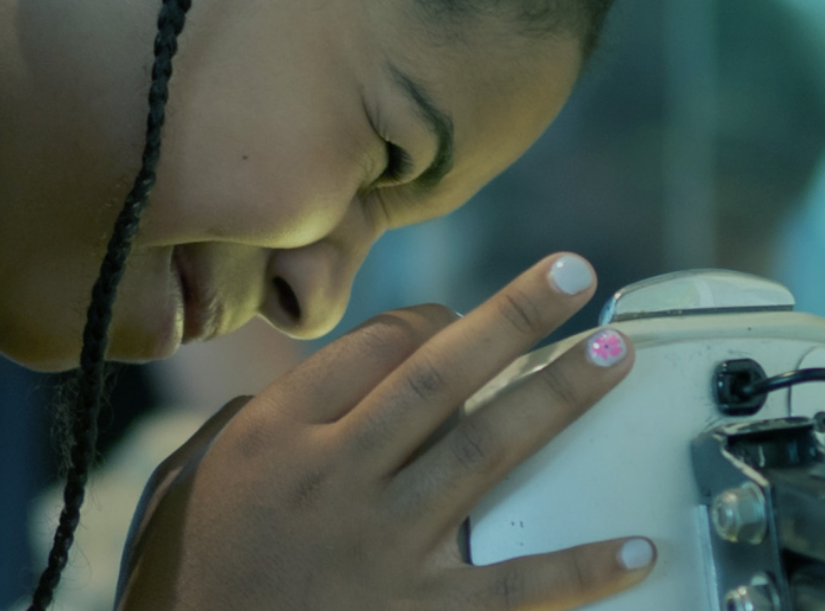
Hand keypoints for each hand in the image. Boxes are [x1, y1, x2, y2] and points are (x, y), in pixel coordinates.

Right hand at [114, 253, 655, 610]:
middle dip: (510, 318)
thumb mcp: (212, 469)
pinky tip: (637, 545)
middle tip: (572, 271)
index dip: (432, 319)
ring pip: (483, 451)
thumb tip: (357, 366)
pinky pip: (513, 586)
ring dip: (556, 396)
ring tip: (614, 349)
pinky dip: (579, 568)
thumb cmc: (212, 567)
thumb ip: (278, 414)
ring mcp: (384, 545)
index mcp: (280, 432)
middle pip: (435, 377)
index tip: (465, 313)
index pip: (369, 349)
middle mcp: (334, 475)